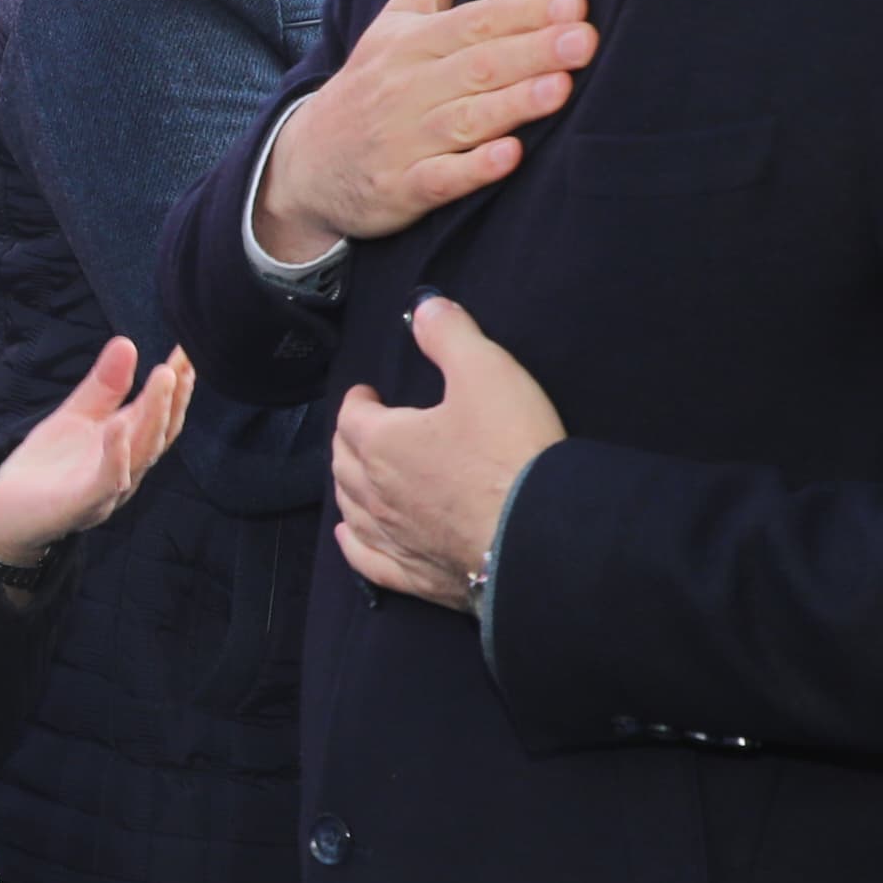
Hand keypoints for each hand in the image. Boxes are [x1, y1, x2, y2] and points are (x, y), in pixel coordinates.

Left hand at [0, 341, 197, 569]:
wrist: (7, 513)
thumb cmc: (47, 466)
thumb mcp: (76, 416)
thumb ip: (104, 385)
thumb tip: (127, 342)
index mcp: (127, 445)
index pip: (160, 412)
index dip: (176, 383)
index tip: (188, 349)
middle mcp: (127, 468)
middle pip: (159, 432)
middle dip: (173, 397)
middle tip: (181, 362)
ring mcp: (108, 489)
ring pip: (142, 453)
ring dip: (155, 415)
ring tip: (163, 379)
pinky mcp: (82, 505)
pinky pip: (106, 481)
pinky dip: (116, 454)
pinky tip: (118, 426)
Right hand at [254, 0, 596, 261]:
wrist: (308, 163)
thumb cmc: (373, 81)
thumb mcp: (401, 12)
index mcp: (413, 41)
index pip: (476, 21)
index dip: (525, 11)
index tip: (574, 1)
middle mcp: (407, 86)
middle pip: (476, 65)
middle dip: (531, 52)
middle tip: (584, 40)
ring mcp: (403, 140)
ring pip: (464, 119)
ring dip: (513, 105)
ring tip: (561, 88)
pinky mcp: (402, 190)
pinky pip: (440, 180)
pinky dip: (472, 169)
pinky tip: (508, 157)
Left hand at [333, 295, 566, 608]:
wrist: (539, 534)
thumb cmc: (511, 450)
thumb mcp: (487, 372)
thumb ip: (450, 335)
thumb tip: (425, 306)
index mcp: (383, 442)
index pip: (351, 417)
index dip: (358, 402)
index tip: (369, 394)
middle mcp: (375, 493)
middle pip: (344, 462)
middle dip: (350, 440)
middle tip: (366, 427)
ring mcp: (392, 538)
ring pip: (351, 508)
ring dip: (348, 485)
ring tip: (358, 473)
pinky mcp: (414, 576)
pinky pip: (367, 560)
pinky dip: (353, 544)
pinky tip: (348, 536)